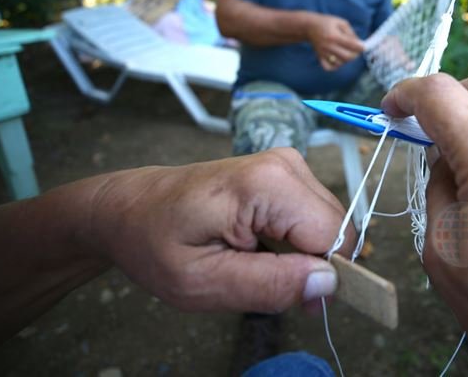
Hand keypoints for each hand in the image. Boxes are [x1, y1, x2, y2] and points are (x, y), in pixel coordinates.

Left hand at [86, 149, 353, 312]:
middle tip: (266, 287)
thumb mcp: (202, 282)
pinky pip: (313, 218)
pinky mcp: (286, 172)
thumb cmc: (155, 242)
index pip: (335, 237)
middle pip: (337, 230)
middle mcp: (286, 165)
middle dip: (313, 268)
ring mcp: (288, 164)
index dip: (325, 278)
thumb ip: (268, 284)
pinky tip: (261, 248)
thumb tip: (328, 283)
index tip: (295, 302)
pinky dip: (296, 242)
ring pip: (330, 226)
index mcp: (268, 185)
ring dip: (304, 257)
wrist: (130, 207)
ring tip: (256, 265)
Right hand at [306, 13, 363, 70]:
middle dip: (355, 55)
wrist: (310, 26)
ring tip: (346, 52)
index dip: (360, 47)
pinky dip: (336, 66)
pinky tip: (338, 59)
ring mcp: (323, 53)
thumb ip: (351, 33)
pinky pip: (329, 67)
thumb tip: (359, 43)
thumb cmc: (327, 23)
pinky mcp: (320, 57)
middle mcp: (329, 46)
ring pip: (340, 63)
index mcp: (334, 36)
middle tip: (355, 50)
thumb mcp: (341, 22)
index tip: (363, 47)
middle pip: (347, 57)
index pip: (351, 45)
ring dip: (346, 60)